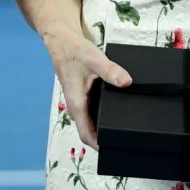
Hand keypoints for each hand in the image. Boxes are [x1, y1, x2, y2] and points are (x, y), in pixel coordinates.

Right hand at [42, 29, 131, 148]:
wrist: (61, 40)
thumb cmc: (74, 50)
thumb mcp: (94, 59)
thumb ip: (110, 71)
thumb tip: (127, 82)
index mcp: (76, 104)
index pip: (87, 135)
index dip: (100, 146)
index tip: (115, 149)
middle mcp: (76, 106)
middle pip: (90, 131)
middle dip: (106, 137)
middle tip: (126, 139)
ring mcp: (79, 101)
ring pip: (92, 120)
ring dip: (104, 125)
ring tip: (125, 125)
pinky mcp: (82, 95)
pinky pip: (93, 110)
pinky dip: (103, 112)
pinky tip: (118, 107)